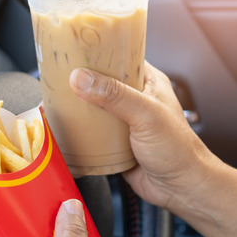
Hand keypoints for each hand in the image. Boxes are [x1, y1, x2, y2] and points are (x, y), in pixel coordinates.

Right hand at [69, 62, 219, 210]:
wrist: (181, 189)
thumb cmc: (178, 150)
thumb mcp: (146, 115)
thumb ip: (115, 95)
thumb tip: (82, 78)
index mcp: (148, 82)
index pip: (120, 56)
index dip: (98, 51)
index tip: (73, 48)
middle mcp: (135, 98)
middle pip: (101, 82)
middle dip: (80, 81)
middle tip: (56, 75)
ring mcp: (123, 121)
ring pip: (94, 108)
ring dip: (77, 107)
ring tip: (55, 98)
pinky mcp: (114, 143)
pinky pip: (92, 132)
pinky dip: (79, 130)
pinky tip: (64, 126)